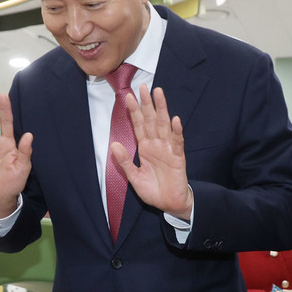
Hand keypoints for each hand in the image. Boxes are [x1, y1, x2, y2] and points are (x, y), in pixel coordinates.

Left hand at [112, 85, 192, 219]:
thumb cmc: (153, 190)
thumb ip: (124, 162)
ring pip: (164, 125)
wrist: (169, 204)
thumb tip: (113, 145)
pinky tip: (174, 119)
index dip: (134, 111)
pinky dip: (176, 131)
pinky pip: (177, 142)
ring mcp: (168, 149)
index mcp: (145, 148)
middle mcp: (157, 144)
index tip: (128, 96)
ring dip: (162, 109)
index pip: (139, 125)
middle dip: (147, 104)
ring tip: (159, 93)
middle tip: (144, 86)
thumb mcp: (134, 177)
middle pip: (152, 120)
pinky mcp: (178, 157)